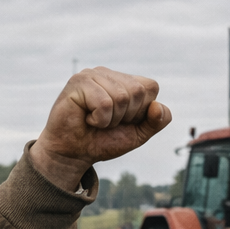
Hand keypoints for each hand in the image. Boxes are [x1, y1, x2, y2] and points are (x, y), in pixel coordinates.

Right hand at [29, 68, 170, 190]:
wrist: (73, 154)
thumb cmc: (102, 141)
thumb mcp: (137, 135)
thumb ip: (156, 122)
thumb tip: (157, 106)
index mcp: (125, 81)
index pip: (150, 88)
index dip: (140, 112)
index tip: (121, 121)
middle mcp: (110, 74)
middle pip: (137, 91)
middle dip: (125, 116)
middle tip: (106, 122)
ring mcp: (93, 74)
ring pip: (121, 97)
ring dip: (110, 120)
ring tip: (95, 120)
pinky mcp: (79, 82)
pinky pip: (104, 103)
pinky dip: (99, 119)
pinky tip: (86, 118)